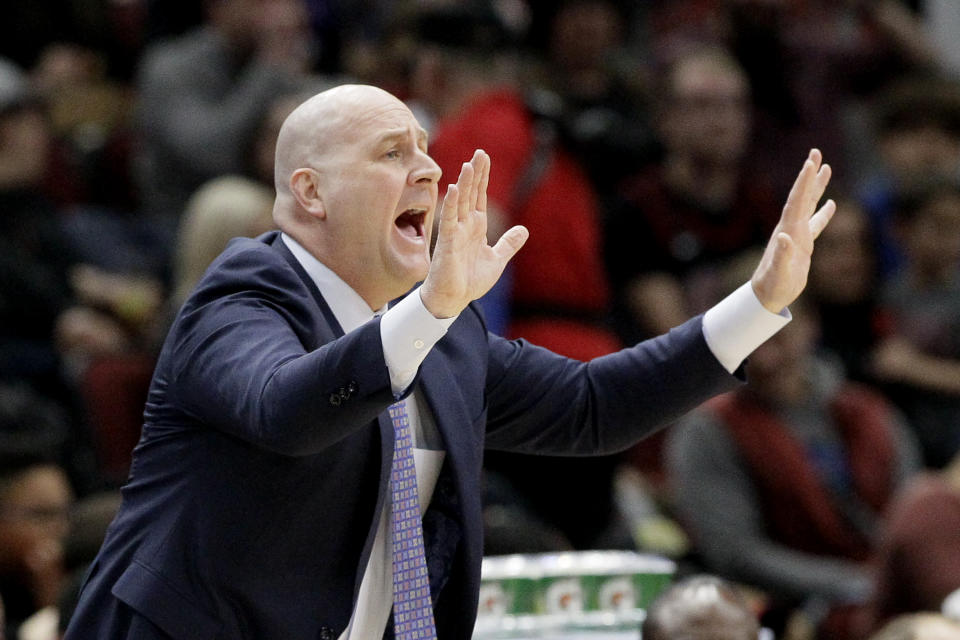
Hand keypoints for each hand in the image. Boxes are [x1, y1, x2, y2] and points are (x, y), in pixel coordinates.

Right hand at [420, 150, 528, 317]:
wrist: (452, 300)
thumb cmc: (469, 281)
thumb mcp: (496, 260)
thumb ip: (508, 244)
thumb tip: (524, 230)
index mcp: (476, 227)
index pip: (480, 196)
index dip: (483, 177)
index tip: (484, 157)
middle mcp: (465, 225)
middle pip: (471, 193)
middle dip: (475, 173)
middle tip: (480, 152)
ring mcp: (455, 232)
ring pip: (460, 202)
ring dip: (464, 183)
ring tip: (469, 164)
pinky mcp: (447, 242)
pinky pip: (449, 220)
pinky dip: (451, 204)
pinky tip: (454, 189)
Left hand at [751, 149, 835, 312]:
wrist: (766, 296)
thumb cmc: (773, 285)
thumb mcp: (779, 272)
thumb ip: (783, 255)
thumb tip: (786, 236)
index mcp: (788, 230)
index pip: (797, 201)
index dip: (804, 182)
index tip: (810, 162)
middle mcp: (791, 228)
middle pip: (802, 196)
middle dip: (809, 174)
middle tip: (816, 152)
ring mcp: (797, 235)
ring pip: (809, 205)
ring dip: (816, 186)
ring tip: (825, 167)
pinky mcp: (803, 245)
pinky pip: (815, 224)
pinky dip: (823, 213)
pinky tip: (831, 203)